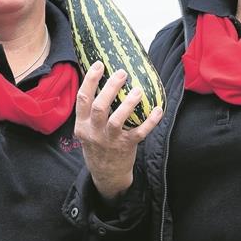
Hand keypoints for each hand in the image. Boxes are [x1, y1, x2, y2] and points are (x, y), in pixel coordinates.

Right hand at [74, 63, 163, 201]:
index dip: (90, 80)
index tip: (99, 64)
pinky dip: (150, 122)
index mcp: (82, 125)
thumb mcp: (87, 130)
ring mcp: (110, 141)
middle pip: (100, 107)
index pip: (83, 99)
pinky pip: (139, 133)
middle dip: (111, 88)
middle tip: (122, 73)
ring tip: (138, 90)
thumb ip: (91, 111)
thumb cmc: (98, 146)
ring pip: (117, 120)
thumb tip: (103, 80)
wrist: (106, 175)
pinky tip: (158, 110)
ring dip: (128, 104)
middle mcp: (94, 132)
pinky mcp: (126, 147)